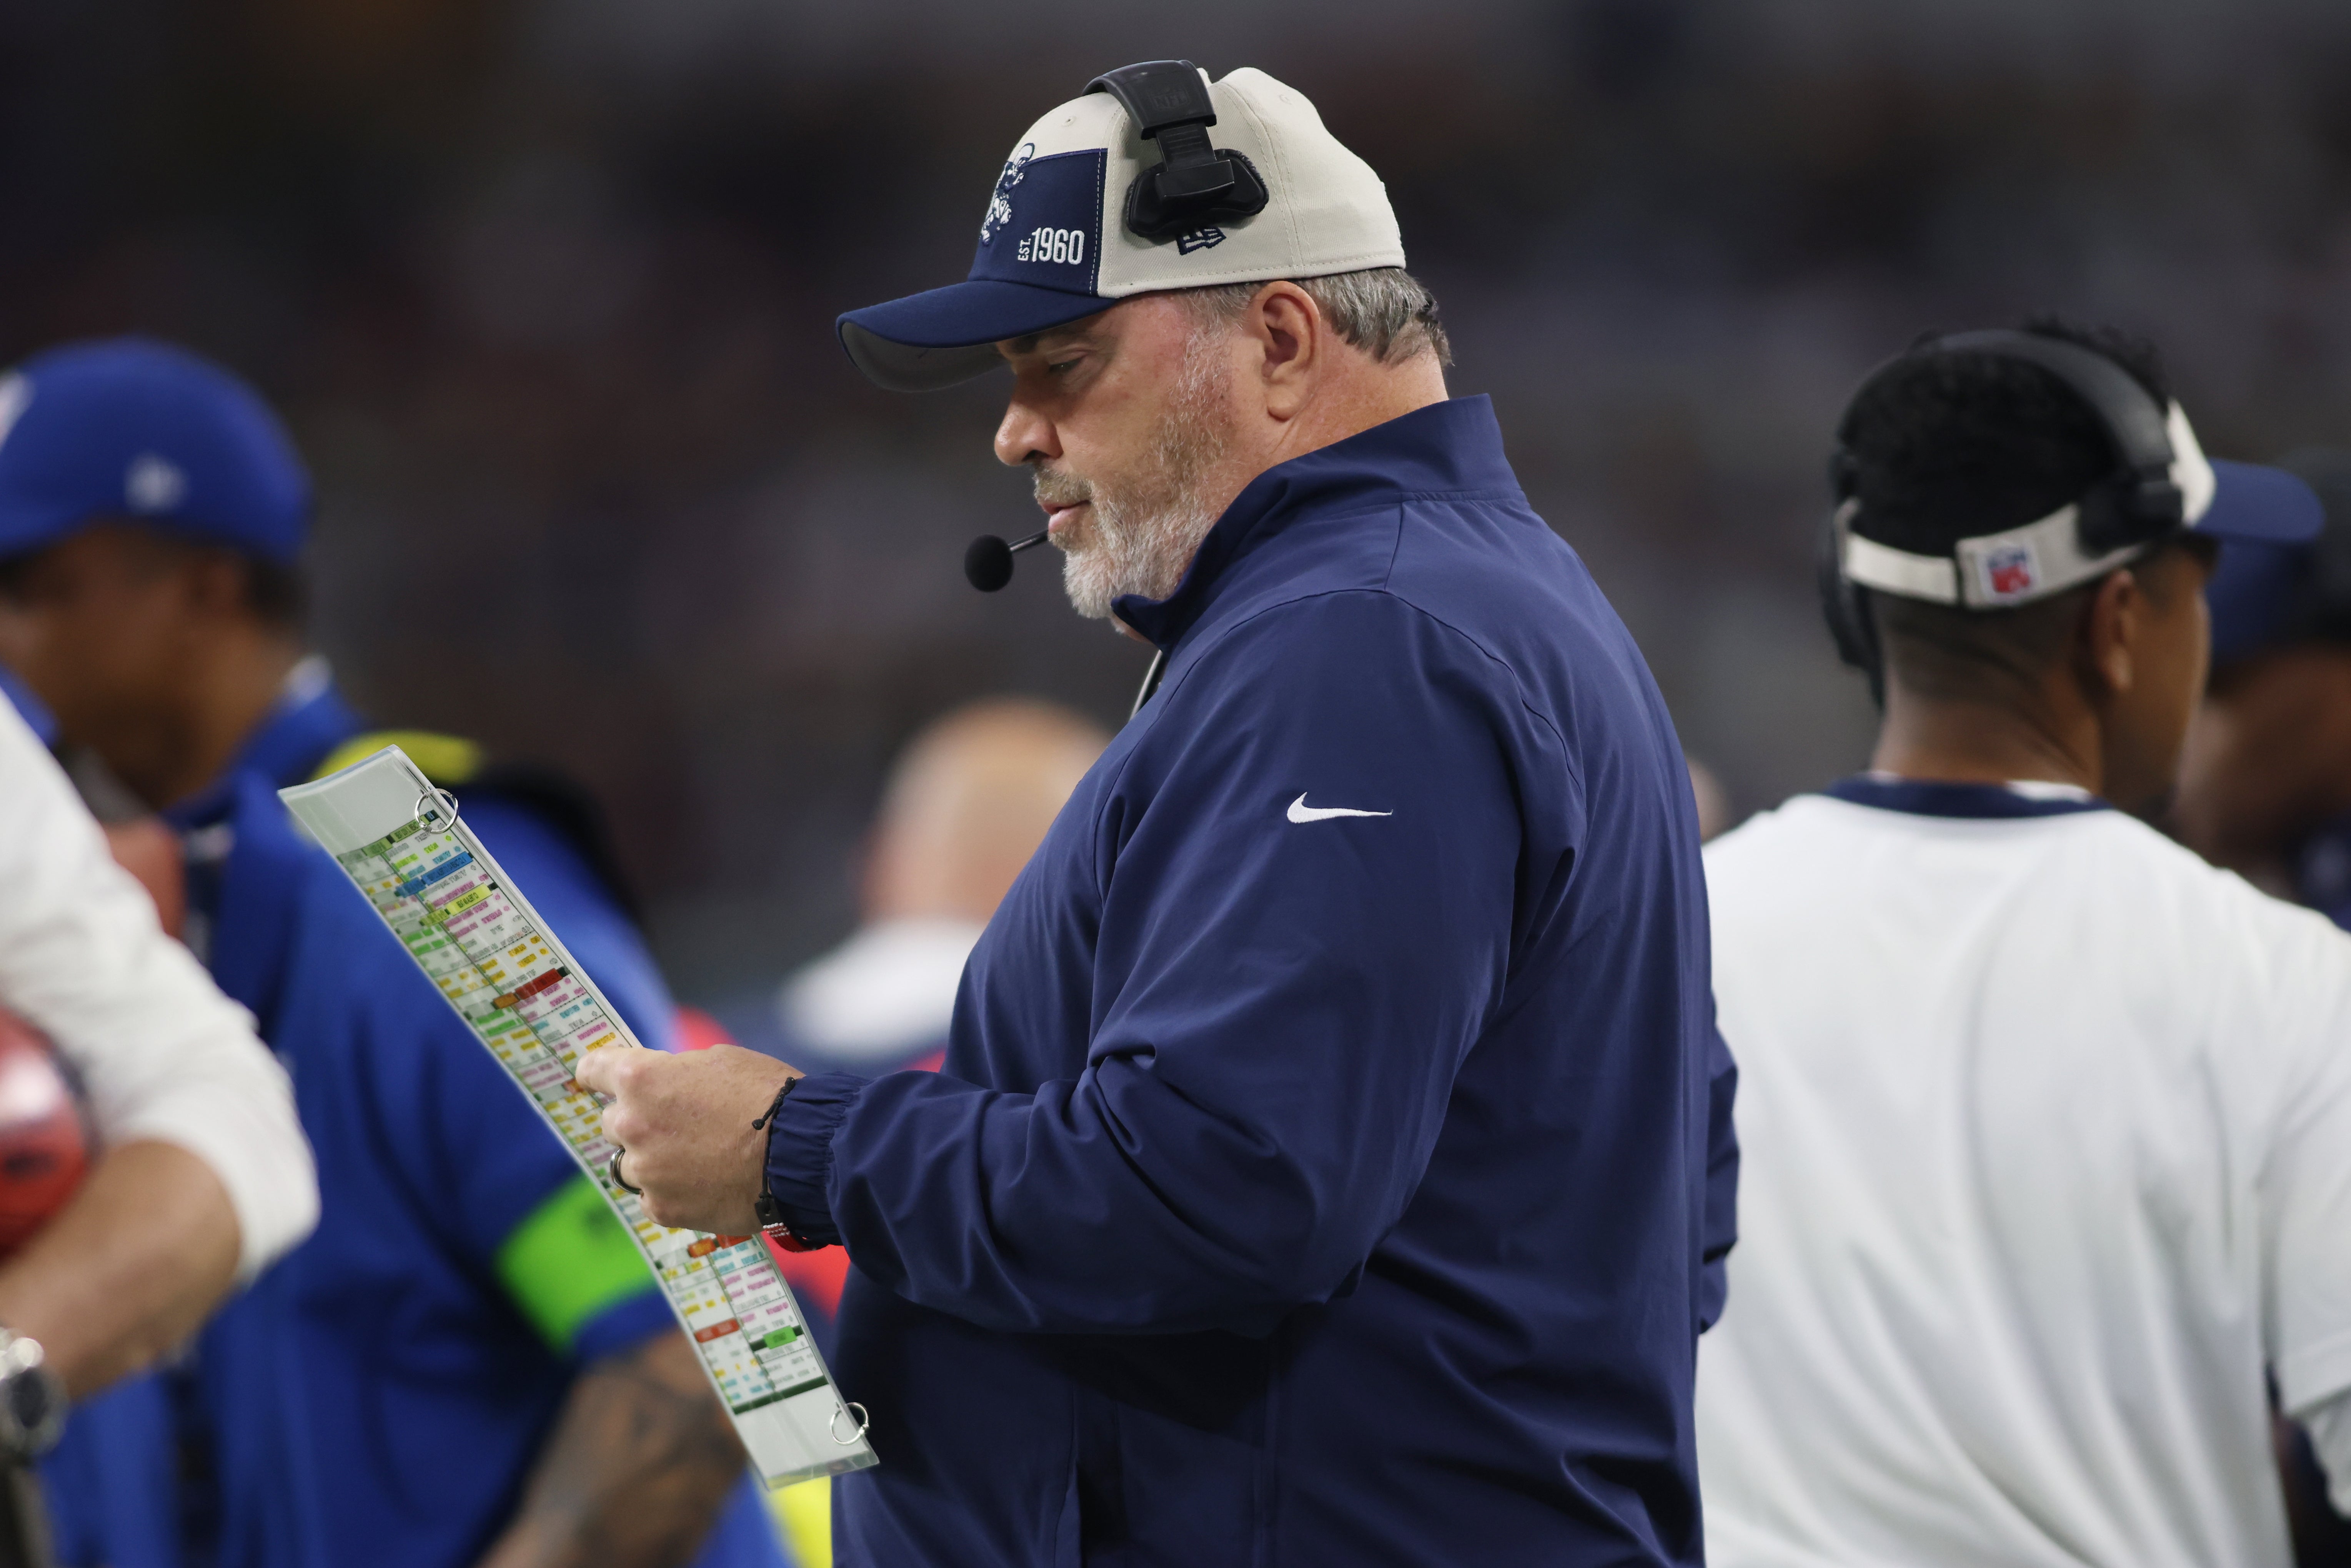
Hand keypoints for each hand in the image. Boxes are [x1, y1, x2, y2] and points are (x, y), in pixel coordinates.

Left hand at [573, 1044, 798, 1234]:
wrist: (801, 1150)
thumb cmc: (767, 1096)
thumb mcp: (719, 1060)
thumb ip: (677, 1072)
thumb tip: (662, 1085)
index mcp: (640, 1079)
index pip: (592, 1071)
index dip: (600, 1074)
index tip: (603, 1080)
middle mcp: (631, 1125)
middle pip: (612, 1123)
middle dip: (638, 1120)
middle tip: (677, 1124)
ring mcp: (645, 1171)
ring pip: (631, 1165)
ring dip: (653, 1160)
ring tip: (696, 1159)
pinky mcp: (663, 1208)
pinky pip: (653, 1197)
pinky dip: (672, 1191)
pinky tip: (705, 1183)